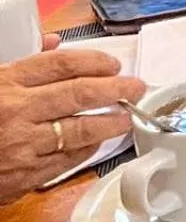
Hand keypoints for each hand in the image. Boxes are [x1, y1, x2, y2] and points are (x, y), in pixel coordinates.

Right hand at [0, 47, 144, 205]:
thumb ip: (20, 60)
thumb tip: (53, 42)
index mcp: (4, 84)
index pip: (61, 65)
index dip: (95, 61)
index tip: (113, 63)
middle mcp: (15, 113)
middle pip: (80, 94)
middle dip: (116, 89)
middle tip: (136, 87)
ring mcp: (21, 147)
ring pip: (80, 131)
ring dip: (110, 123)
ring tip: (127, 116)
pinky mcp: (23, 178)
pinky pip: (66, 161)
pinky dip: (86, 150)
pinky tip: (97, 142)